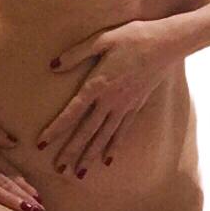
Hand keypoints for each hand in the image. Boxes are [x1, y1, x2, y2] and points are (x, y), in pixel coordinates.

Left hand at [36, 18, 182, 177]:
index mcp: (98, 84)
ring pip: (104, 136)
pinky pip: (122, 132)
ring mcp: (125, 106)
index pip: (72, 112)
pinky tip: (107, 160)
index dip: (56, 128)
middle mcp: (110, 100)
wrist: (167, 44)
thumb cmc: (133, 37)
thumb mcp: (102, 39)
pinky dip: (113, 147)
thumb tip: (53, 66)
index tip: (42, 143)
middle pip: (86, 131)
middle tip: (58, 169)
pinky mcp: (136, 106)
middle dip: (71, 151)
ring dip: (90, 155)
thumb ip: (76, 53)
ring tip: (79, 173)